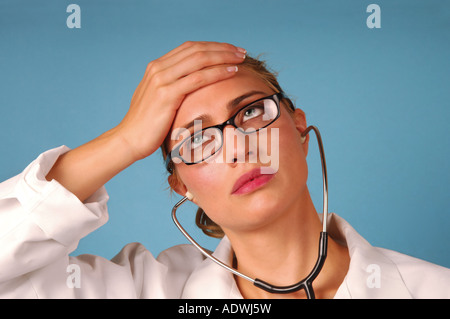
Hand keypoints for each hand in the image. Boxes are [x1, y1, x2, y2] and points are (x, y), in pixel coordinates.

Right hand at [116, 41, 246, 160]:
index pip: (189, 48)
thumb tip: (191, 88)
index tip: (230, 50)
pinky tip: (232, 72)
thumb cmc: (147, 125)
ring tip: (241, 59)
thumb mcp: (158, 100)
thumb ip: (172, 88)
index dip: (212, 47)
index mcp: (157, 67)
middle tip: (241, 51)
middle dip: (221, 48)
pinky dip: (217, 73)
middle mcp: (158, 68)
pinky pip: (198, 78)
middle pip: (196, 50)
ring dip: (223, 57)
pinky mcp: (166, 94)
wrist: (129, 140)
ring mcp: (161, 80)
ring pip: (199, 60)